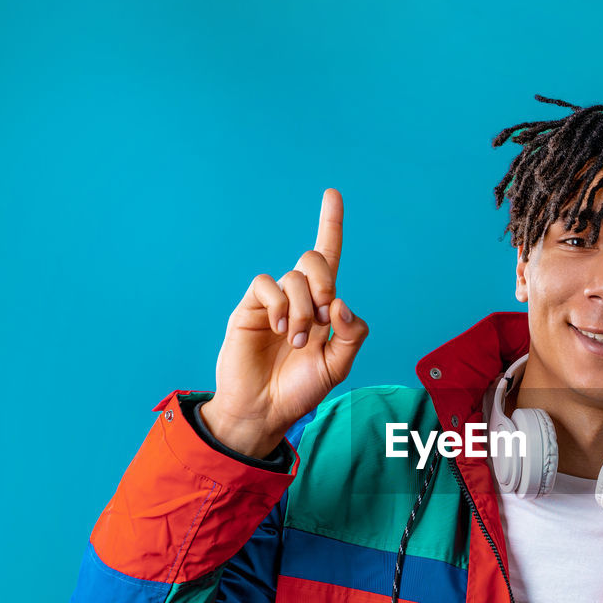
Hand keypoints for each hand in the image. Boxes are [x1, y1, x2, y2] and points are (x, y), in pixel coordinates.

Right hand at [199, 189, 369, 457]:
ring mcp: (274, 302)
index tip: (332, 193)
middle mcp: (300, 298)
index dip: (330, 225)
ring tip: (296, 341)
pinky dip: (279, 306)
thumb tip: (341, 304)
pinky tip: (279, 330)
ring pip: (294, 278)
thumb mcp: (339, 364)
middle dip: (326, 283)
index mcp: (324, 306)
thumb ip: (352, 333)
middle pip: (315, 260)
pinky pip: (266, 285)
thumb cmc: (301, 388)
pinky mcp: (250, 308)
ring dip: (304, 310)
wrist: (265, 409)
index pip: (329, 258)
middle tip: (325, 316)